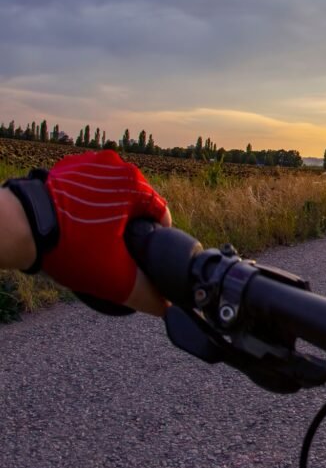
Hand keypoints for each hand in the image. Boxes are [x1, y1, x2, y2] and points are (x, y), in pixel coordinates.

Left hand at [42, 151, 170, 315]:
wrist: (17, 227)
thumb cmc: (67, 247)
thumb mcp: (113, 278)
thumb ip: (145, 294)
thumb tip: (164, 304)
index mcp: (136, 184)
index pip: (162, 214)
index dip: (156, 239)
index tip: (142, 254)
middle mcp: (118, 166)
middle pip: (137, 203)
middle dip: (130, 225)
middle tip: (115, 249)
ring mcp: (92, 163)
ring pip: (114, 193)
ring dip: (111, 213)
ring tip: (94, 237)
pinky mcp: (69, 166)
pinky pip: (91, 186)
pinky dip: (89, 202)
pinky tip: (78, 222)